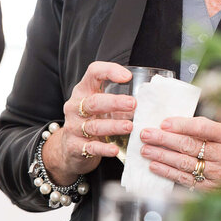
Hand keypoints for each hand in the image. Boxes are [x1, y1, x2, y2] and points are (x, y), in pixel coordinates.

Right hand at [42, 61, 133, 184]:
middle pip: (94, 102)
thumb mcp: (103, 107)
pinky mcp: (74, 146)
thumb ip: (121, 103)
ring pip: (94, 126)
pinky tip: (115, 149)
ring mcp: (73, 127)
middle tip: (133, 104)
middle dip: (115, 102)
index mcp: (84, 91)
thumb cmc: (93, 121)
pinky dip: (104, 148)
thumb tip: (150, 103)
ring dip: (113, 126)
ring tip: (130, 126)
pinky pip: (91, 147)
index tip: (127, 77)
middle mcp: (75, 107)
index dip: (109, 71)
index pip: (93, 73)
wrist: (70, 149)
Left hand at [139, 115, 220, 190]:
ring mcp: (218, 173)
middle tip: (146, 134)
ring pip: (184, 163)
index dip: (182, 125)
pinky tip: (155, 166)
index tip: (164, 123)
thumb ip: (209, 126)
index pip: (204, 128)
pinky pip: (185, 179)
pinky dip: (168, 172)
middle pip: (190, 145)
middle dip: (164, 139)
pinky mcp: (211, 188)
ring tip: (146, 150)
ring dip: (162, 156)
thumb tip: (179, 121)